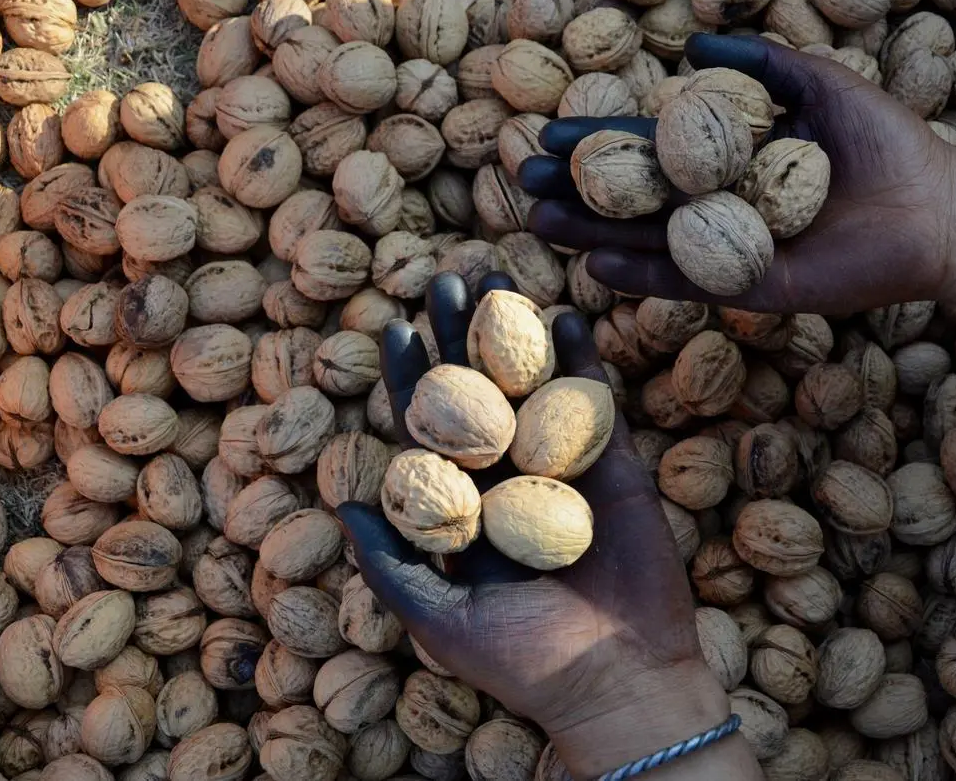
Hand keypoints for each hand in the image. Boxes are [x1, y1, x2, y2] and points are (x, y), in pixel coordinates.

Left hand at [337, 272, 758, 778]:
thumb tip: (338, 499)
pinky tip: (563, 316)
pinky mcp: (613, 471)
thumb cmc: (521, 661)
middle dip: (459, 339)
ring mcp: (561, 472)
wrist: (617, 679)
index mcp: (463, 512)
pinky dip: (581, 362)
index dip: (408, 380)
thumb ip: (391, 560)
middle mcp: (507, 483)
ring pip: (532, 389)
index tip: (391, 328)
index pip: (428, 433)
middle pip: (478, 396)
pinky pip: (593, 407)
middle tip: (445, 280)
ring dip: (516, 333)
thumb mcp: (437, 619)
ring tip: (498, 276)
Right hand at [521, 33, 955, 317]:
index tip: (551, 137)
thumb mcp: (819, 85)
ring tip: (540, 223)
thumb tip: (696, 37)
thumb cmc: (885, 144)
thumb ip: (762, 64)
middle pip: (638, 199)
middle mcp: (723, 207)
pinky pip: (689, 283)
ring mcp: (732, 252)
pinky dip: (644, 276)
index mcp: (732, 160)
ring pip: (650, 242)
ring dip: (594, 235)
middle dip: (582, 192)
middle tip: (526, 185)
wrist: (935, 208)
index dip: (601, 144)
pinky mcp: (752, 288)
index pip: (653, 150)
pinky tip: (599, 266)